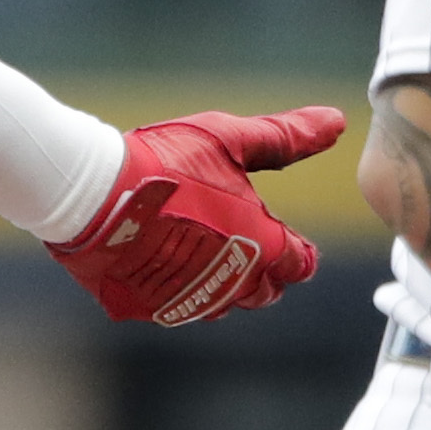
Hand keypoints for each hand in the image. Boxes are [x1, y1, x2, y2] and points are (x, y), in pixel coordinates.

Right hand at [47, 107, 345, 324]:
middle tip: (247, 242)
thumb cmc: (167, 161)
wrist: (94, 195)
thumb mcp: (230, 139)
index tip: (289, 239)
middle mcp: (232, 283)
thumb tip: (336, 121)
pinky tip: (166, 261)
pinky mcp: (151, 308)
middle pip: (264, 290)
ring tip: (206, 249)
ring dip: (223, 281)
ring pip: (223, 303)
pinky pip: (177, 307)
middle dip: (264, 271)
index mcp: (260, 245)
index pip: (299, 263)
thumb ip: (286, 137)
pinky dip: (179, 288)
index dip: (298, 251)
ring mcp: (190, 301)